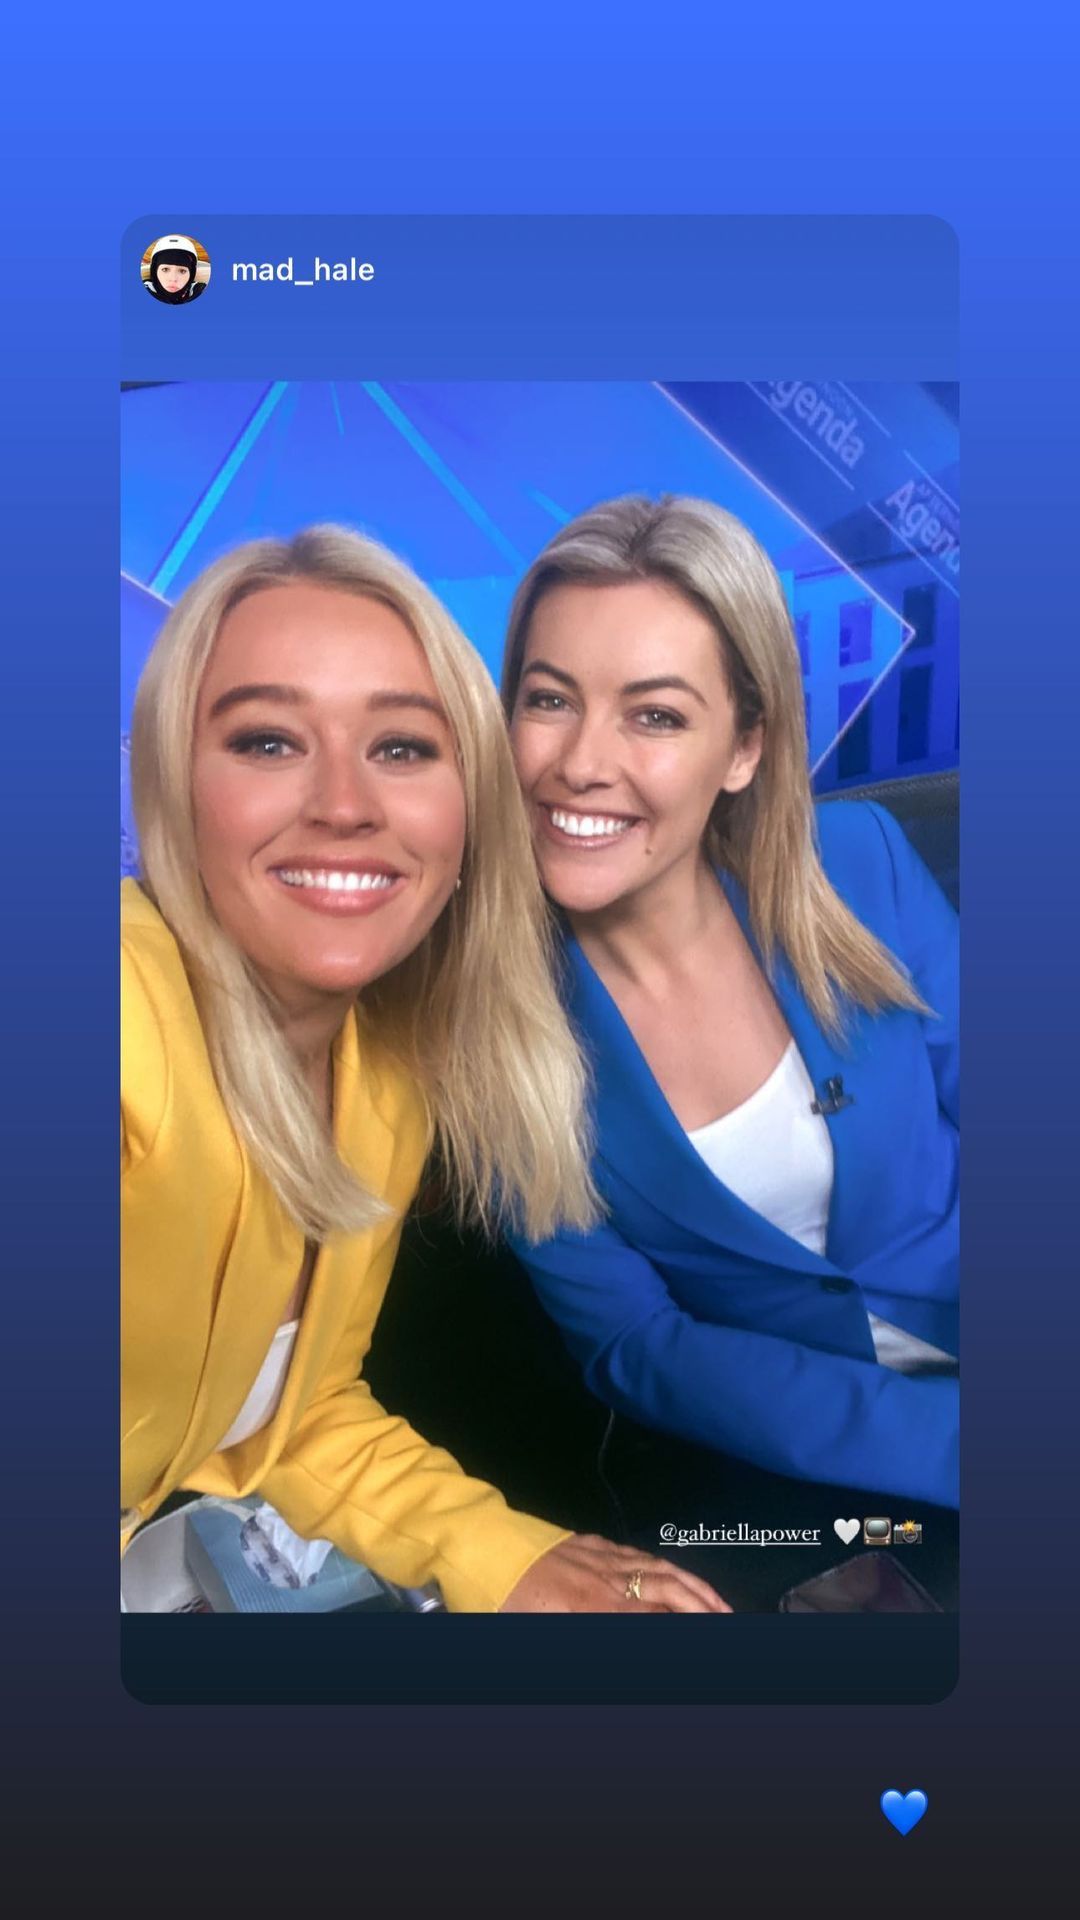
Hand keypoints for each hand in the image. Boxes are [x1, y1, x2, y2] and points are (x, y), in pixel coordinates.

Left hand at [499, 1534, 730, 1612]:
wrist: (481, 1554)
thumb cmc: (506, 1604)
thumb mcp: (552, 1632)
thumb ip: (607, 1629)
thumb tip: (643, 1620)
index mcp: (600, 1607)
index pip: (662, 1613)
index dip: (695, 1620)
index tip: (719, 1626)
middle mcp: (608, 1580)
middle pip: (670, 1590)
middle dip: (706, 1604)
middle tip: (730, 1617)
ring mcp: (599, 1558)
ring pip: (658, 1568)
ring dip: (693, 1584)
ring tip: (716, 1600)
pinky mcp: (587, 1544)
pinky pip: (634, 1553)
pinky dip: (660, 1564)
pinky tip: (672, 1571)